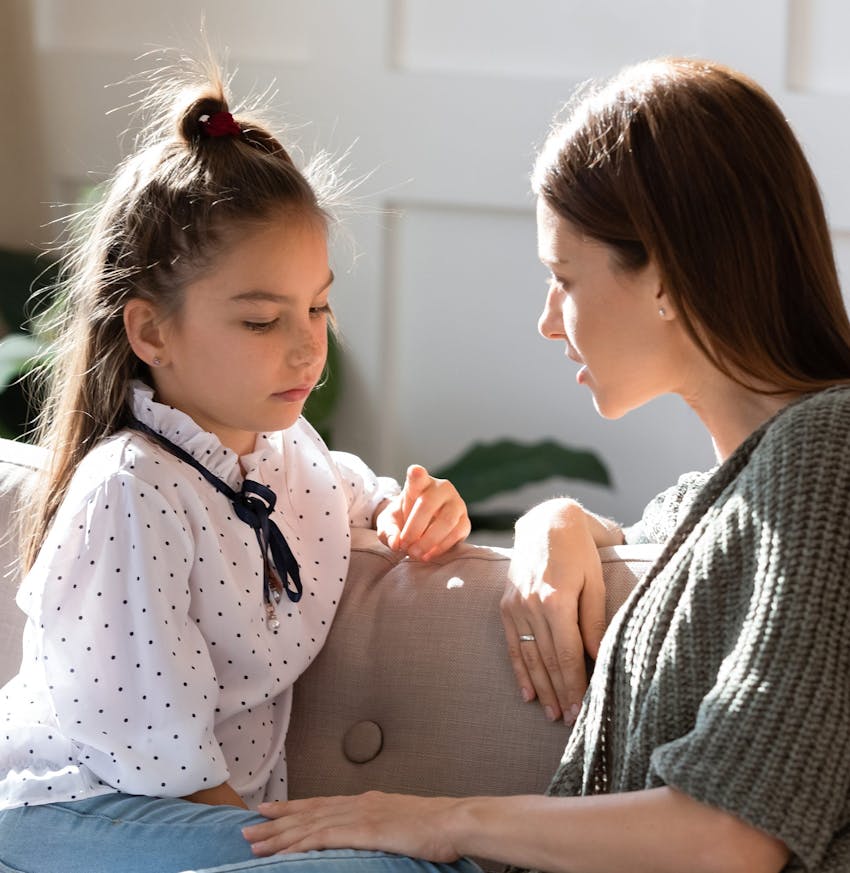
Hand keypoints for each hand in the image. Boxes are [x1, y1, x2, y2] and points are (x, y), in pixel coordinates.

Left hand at [242, 791, 462, 860]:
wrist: (454, 820)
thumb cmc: (436, 826)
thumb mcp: (403, 822)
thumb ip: (382, 826)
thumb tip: (372, 834)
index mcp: (367, 801)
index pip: (322, 804)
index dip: (293, 808)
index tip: (271, 811)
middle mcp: (358, 803)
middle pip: (308, 812)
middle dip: (276, 821)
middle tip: (249, 827)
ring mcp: (360, 815)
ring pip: (309, 824)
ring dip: (278, 834)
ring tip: (254, 841)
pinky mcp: (363, 830)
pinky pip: (323, 838)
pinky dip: (298, 843)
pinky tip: (282, 850)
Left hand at [376, 465, 470, 560]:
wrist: (420, 528)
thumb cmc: (403, 520)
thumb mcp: (389, 524)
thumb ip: (388, 532)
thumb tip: (396, 543)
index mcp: (419, 483)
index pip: (418, 474)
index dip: (417, 474)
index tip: (416, 472)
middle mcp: (441, 488)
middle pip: (429, 504)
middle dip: (415, 528)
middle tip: (405, 546)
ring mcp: (456, 503)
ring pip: (447, 521)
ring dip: (429, 540)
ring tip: (415, 553)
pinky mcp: (465, 521)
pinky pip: (457, 533)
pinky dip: (441, 547)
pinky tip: (427, 555)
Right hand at [500, 498, 606, 724]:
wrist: (546, 523)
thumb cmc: (579, 552)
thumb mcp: (594, 582)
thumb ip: (595, 622)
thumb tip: (600, 659)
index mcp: (556, 600)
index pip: (567, 654)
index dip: (574, 685)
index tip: (583, 710)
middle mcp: (531, 605)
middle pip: (547, 660)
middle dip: (560, 693)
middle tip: (571, 722)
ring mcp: (515, 605)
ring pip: (528, 656)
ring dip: (541, 688)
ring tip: (552, 713)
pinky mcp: (506, 604)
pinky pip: (512, 643)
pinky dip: (519, 670)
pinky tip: (527, 693)